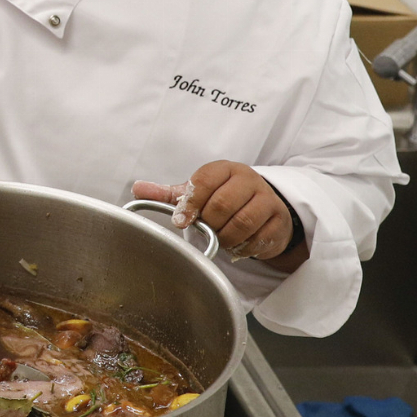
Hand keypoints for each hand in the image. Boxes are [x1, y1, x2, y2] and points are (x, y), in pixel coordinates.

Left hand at [135, 162, 303, 269]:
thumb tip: (138, 189)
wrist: (263, 209)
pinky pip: (257, 239)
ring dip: (226, 237)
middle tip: (206, 230)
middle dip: (209, 223)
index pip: (203, 181)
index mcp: (224, 169)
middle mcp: (248, 180)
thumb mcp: (198, 193)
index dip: (190, 204)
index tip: (180, 221)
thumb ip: (169, 194)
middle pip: (222, 204)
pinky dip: (243, 247)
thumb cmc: (225, 198)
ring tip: (221, 237)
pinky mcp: (278, 221)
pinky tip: (238, 243)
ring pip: (242, 223)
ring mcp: (267, 200)